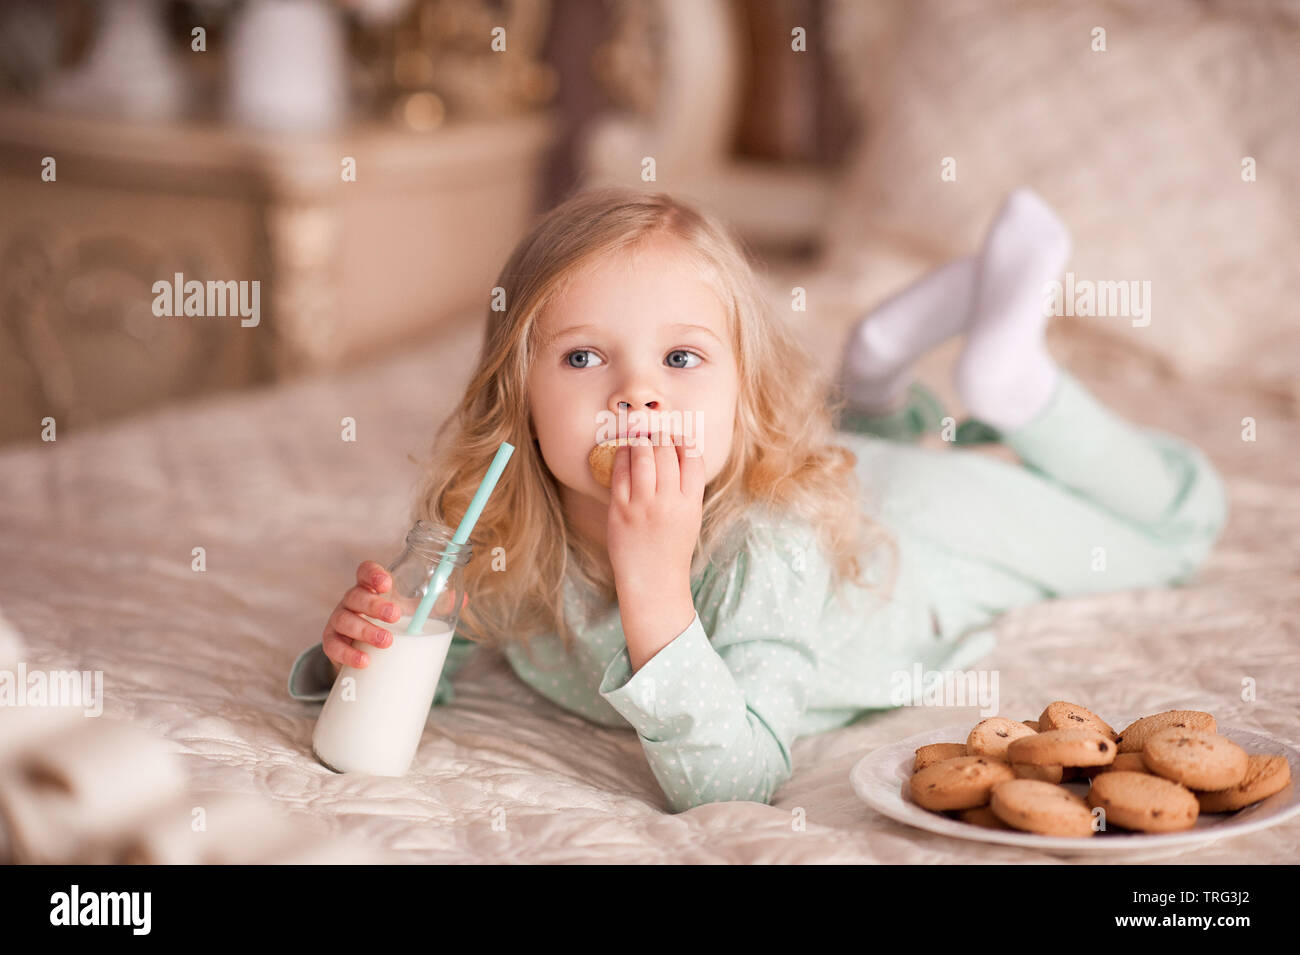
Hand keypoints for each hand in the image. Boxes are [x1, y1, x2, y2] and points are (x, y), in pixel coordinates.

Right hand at [323, 560, 467, 673]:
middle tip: (395, 615)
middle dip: (375, 605)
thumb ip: (434, 604)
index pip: (365, 571)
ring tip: (387, 642)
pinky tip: (365, 662)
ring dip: (365, 630)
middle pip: (356, 595)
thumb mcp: (410, 611)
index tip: (387, 583)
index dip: (373, 573)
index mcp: (370, 587)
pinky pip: (333, 646)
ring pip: (345, 620)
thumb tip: (463, 601)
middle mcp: (352, 600)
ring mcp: (339, 620)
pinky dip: (348, 654)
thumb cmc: (390, 624)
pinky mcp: (331, 642)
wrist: (364, 650)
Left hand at [606, 433, 704, 597]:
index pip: (692, 458)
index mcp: (690, 503)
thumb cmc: (672, 548)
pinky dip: (622, 456)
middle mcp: (668, 502)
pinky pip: (620, 473)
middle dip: (661, 437)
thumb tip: (678, 452)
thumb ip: (687, 488)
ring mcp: (642, 505)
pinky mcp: (619, 509)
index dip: (684, 441)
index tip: (677, 436)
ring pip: (643, 457)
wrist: (653, 581)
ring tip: (641, 440)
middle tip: (656, 432)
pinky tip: (624, 451)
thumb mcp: (691, 517)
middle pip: (667, 452)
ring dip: (642, 442)